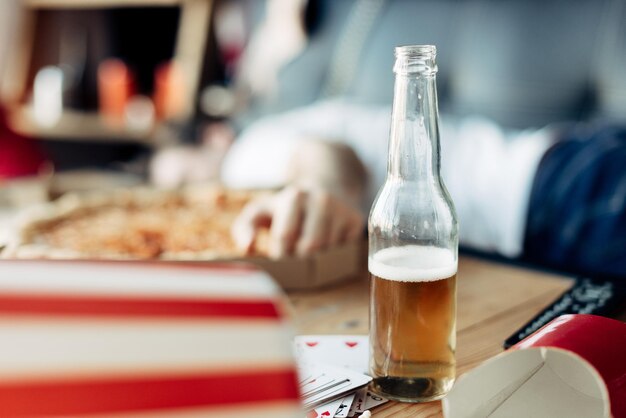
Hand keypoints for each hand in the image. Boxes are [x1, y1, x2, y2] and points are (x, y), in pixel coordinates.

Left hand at [232, 185, 364, 257]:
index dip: (281, 254)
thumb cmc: (289, 207)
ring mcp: (342, 209)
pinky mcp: (356, 220)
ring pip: (328, 252)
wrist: (328, 187)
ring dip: (316, 261)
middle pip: (310, 247)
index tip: (279, 261)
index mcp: (295, 196)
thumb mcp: (262, 210)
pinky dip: (333, 257)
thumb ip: (245, 227)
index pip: (285, 237)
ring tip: (308, 257)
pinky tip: (326, 248)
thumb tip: (247, 247)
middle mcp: (321, 200)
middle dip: (300, 261)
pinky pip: (344, 251)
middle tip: (295, 265)